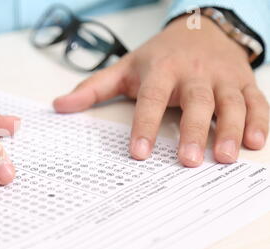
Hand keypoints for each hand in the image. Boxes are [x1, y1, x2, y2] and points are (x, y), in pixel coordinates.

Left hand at [54, 16, 268, 166]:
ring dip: (231, 129)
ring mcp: (222, 77)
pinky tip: (256, 143)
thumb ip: (93, 88)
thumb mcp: (124, 67)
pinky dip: (259, 120)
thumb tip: (59, 106)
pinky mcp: (243, 81)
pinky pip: (255, 100)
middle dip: (193, 131)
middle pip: (196, 101)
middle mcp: (193, 73)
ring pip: (230, 102)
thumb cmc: (159, 55)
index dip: (145, 125)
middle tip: (187, 161)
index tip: (139, 152)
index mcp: (161, 70)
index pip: (152, 99)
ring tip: (226, 157)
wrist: (200, 26)